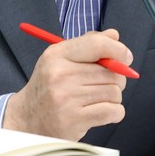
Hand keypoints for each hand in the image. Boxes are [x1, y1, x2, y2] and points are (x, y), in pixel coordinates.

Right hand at [3, 28, 132, 140]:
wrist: (27, 119)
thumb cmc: (49, 86)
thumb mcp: (60, 59)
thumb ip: (87, 44)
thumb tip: (114, 35)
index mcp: (57, 54)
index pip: (96, 44)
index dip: (118, 49)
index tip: (126, 56)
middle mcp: (61, 74)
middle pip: (110, 71)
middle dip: (116, 77)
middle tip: (106, 83)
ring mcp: (67, 98)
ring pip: (114, 92)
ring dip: (113, 96)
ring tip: (98, 98)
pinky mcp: (74, 120)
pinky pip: (114, 111)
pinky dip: (115, 112)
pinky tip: (102, 112)